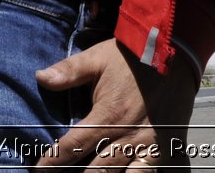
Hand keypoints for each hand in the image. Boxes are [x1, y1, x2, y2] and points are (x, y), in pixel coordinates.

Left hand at [35, 39, 198, 168]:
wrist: (176, 53)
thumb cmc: (133, 56)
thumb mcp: (98, 57)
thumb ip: (70, 71)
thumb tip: (41, 77)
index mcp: (108, 115)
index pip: (74, 145)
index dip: (54, 161)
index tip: (39, 170)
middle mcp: (128, 135)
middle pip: (97, 170)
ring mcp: (149, 145)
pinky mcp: (167, 147)